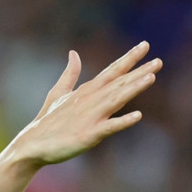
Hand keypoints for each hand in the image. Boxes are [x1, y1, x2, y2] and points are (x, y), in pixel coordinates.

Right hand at [6, 42, 161, 169]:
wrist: (33, 145)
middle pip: (119, 82)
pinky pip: (109, 127)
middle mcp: (91, 100)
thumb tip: (73, 53)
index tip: (145, 46)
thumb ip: (70, 74)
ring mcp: (91, 116)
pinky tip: (138, 116)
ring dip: (134, 88)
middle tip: (159, 61)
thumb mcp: (58, 93)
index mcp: (87, 91)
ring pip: (117, 99)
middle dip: (139, 71)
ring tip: (152, 78)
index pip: (112, 71)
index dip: (129, 59)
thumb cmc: (47, 121)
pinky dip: (123, 121)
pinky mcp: (89, 135)